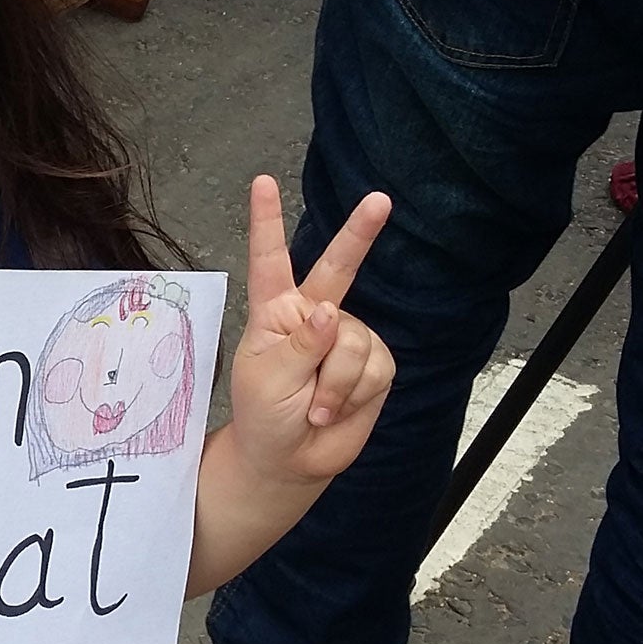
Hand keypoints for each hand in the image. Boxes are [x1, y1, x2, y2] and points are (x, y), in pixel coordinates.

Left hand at [227, 175, 395, 487]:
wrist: (290, 460)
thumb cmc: (264, 415)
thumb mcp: (266, 378)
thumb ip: (298, 345)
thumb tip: (331, 312)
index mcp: (274, 312)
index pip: (270, 260)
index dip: (267, 222)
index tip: (262, 183)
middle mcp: (314, 316)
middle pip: (339, 268)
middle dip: (360, 233)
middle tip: (379, 200)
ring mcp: (347, 337)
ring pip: (353, 342)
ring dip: (334, 383)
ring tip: (315, 407)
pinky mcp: (375, 364)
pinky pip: (373, 369)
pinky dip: (353, 394)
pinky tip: (337, 410)